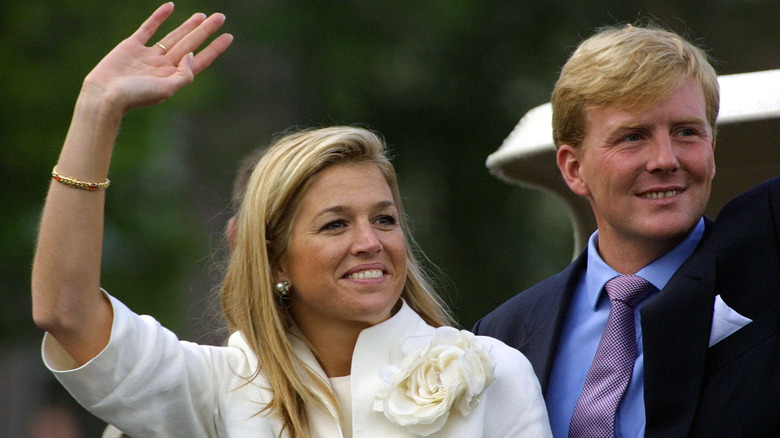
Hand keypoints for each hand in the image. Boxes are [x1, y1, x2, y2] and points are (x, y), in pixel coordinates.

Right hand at [82, 2, 232, 112]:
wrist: (104, 94)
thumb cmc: (135, 96)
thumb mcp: (166, 89)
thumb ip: (184, 75)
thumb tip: (193, 55)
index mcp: (174, 77)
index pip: (200, 60)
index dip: (215, 48)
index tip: (229, 36)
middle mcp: (164, 65)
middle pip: (190, 44)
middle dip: (205, 31)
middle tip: (221, 17)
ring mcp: (148, 55)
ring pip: (173, 36)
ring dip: (188, 25)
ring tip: (202, 16)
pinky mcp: (132, 46)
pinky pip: (149, 28)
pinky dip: (159, 17)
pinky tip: (170, 7)